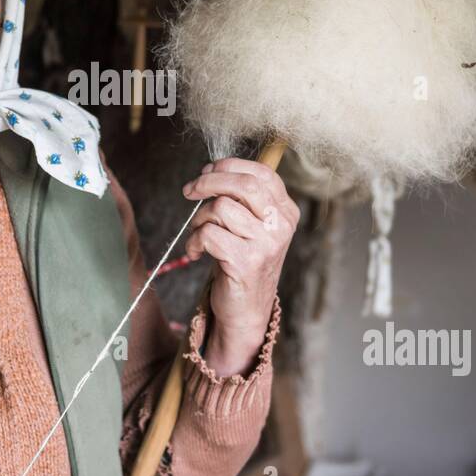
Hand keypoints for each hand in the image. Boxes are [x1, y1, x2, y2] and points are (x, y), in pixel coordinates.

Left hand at [181, 157, 298, 376]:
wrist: (246, 309)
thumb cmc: (241, 260)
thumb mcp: (250, 226)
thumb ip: (241, 198)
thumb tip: (211, 170)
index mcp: (286, 212)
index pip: (262, 174)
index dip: (229, 166)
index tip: (206, 171)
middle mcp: (281, 226)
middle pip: (243, 185)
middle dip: (209, 182)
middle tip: (189, 191)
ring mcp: (266, 245)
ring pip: (221, 208)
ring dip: (199, 219)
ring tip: (199, 234)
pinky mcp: (246, 263)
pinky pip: (209, 234)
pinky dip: (194, 241)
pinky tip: (197, 252)